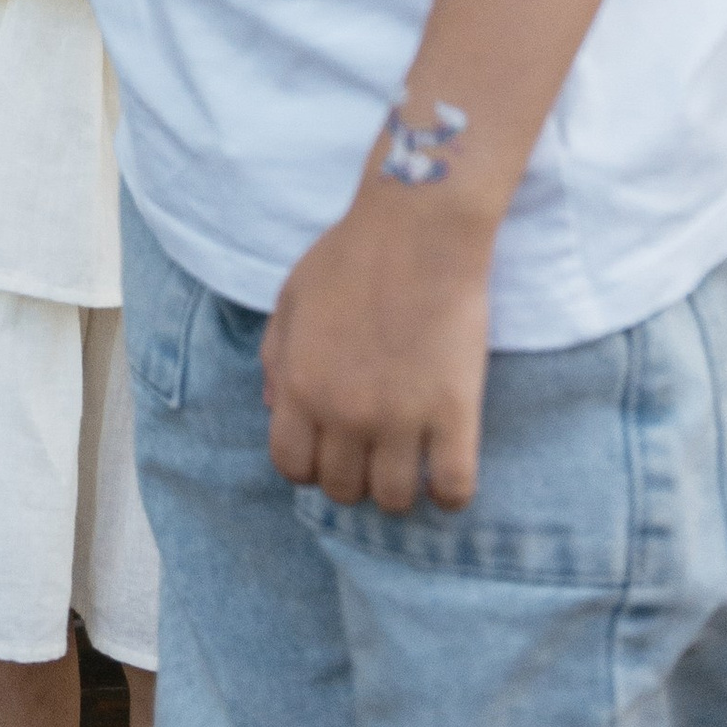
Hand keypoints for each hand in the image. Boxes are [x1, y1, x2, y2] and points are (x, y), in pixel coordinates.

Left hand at [259, 185, 492, 513]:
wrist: (419, 227)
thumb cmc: (352, 254)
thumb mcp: (292, 297)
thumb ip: (276, 356)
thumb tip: (273, 408)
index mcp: (300, 384)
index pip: (292, 467)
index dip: (310, 465)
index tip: (331, 449)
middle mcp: (344, 412)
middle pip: (342, 490)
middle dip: (354, 476)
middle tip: (373, 450)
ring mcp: (400, 417)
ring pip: (393, 499)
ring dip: (399, 488)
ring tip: (410, 460)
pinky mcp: (453, 413)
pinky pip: (453, 490)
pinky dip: (451, 495)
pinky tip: (447, 468)